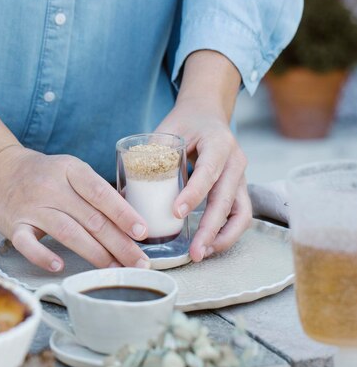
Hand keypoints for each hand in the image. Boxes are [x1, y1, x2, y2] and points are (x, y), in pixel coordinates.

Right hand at [0, 145, 150, 271]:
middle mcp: (52, 187)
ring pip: (68, 232)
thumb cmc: (45, 175)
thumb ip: (96, 193)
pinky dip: (43, 256)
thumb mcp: (71, 171)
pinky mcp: (13, 225)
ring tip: (115, 269)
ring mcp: (31, 206)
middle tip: (140, 262)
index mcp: (71, 170)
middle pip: (91, 218)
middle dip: (119, 243)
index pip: (101, 193)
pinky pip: (27, 244)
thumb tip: (131, 223)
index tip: (143, 233)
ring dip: (95, 254)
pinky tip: (60, 266)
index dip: (123, 214)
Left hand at [156, 50, 251, 260]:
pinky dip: (226, 234)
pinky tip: (208, 246)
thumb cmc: (185, 123)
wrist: (208, 113)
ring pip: (242, 214)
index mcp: (218, 143)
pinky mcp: (239, 190)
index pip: (208, 171)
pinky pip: (240, 216)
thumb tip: (125, 194)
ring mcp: (241, 177)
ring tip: (202, 253)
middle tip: (193, 251)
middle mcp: (235, 161)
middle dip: (210, 228)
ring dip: (223, 237)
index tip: (176, 212)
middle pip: (227, 199)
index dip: (194, 193)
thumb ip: (151, 157)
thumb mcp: (167, 131)